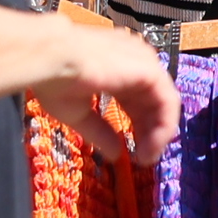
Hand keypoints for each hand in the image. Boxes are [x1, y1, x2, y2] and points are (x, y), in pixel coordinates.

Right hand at [30, 25, 181, 162]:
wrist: (49, 60)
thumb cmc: (55, 79)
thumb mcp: (79, 111)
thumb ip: (100, 131)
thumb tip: (115, 155)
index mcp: (118, 66)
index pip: (138, 98)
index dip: (139, 125)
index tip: (134, 151)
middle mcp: (136, 60)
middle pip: (153, 101)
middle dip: (150, 132)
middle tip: (144, 158)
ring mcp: (145, 63)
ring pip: (164, 102)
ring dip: (158, 133)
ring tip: (147, 156)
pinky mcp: (151, 71)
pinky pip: (168, 103)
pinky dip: (163, 127)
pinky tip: (151, 146)